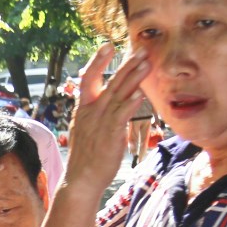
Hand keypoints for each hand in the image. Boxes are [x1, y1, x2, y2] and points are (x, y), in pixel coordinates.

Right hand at [64, 42, 150, 195]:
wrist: (80, 180)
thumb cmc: (87, 156)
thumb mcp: (89, 130)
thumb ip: (99, 114)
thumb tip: (113, 103)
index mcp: (84, 109)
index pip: (88, 79)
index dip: (97, 61)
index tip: (108, 46)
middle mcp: (90, 112)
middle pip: (109, 82)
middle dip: (125, 65)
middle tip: (140, 49)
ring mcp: (99, 123)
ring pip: (117, 95)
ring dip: (133, 79)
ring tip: (146, 63)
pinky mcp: (109, 135)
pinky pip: (120, 116)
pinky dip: (129, 105)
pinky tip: (139, 95)